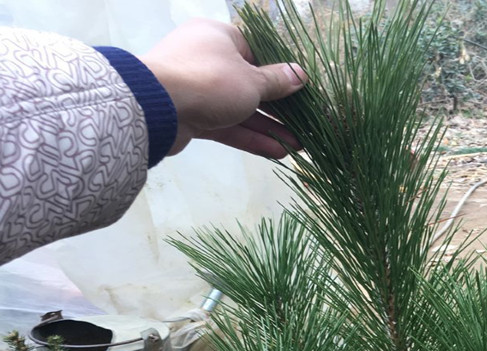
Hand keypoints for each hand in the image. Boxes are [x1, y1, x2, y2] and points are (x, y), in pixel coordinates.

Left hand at [141, 19, 306, 157]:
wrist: (157, 108)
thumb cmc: (209, 81)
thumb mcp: (252, 81)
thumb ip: (276, 82)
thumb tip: (299, 74)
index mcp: (219, 38)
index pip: (255, 53)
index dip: (279, 74)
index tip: (299, 92)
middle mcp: (208, 60)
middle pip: (250, 85)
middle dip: (278, 109)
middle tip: (304, 125)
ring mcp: (199, 90)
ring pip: (241, 109)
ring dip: (269, 128)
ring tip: (297, 146)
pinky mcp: (193, 116)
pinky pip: (228, 126)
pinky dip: (250, 137)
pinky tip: (276, 152)